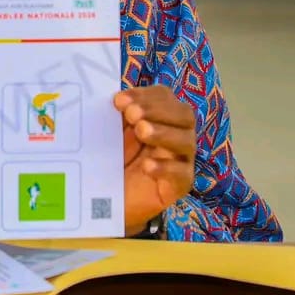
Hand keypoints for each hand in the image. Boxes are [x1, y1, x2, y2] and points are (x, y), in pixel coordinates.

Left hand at [113, 85, 196, 235]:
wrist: (108, 198)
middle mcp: (176, 134)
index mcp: (161, 116)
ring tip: (141, 131)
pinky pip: (181, 174)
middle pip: (184, 115)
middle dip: (157, 110)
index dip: (145, 95)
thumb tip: (113, 98)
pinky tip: (147, 166)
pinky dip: (166, 167)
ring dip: (163, 133)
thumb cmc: (112, 159)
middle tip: (131, 114)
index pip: (164, 97)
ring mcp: (181, 160)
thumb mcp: (111, 132)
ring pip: (186, 142)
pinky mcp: (179, 185)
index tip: (119, 100)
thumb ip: (115, 115)